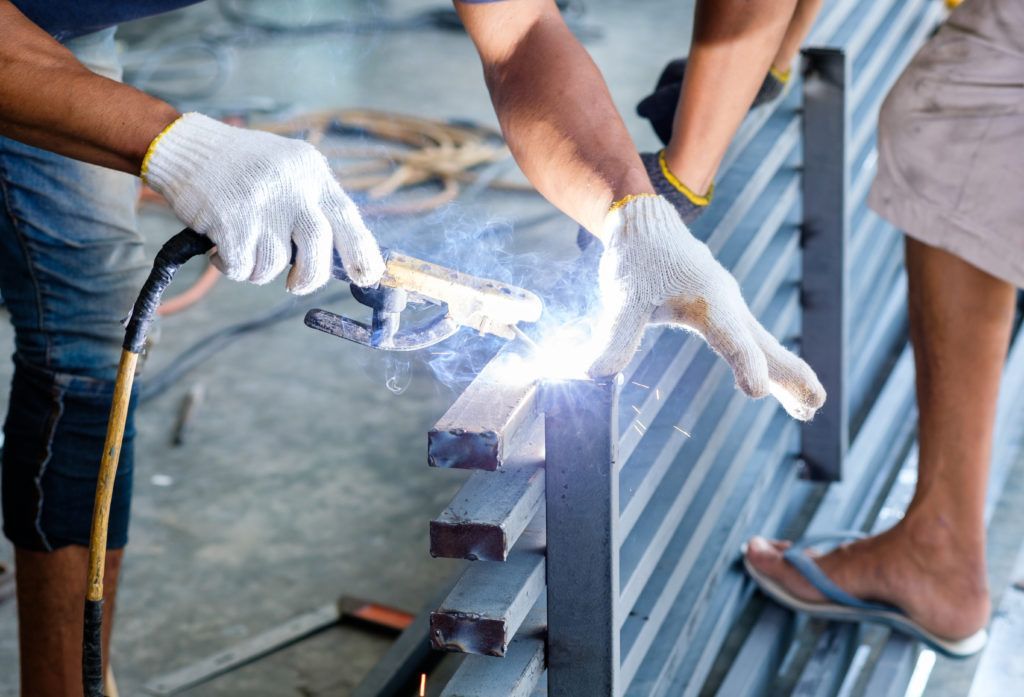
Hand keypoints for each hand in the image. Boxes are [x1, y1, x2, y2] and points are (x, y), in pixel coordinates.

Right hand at [142, 113, 384, 293]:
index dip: (361, 252)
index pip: (347, 217)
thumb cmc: (243, 167)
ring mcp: (261, 202)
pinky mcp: (231, 219)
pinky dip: (233, 268)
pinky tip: (222, 251)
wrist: (187, 148)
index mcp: (312, 171)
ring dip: (259, 271)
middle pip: (319, 246)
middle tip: (297, 285)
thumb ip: (314, 204)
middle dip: (311, 276)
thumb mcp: (289, 169)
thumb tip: (341, 257)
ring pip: (275, 263)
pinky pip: (243, 266)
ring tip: (245, 254)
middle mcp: (291, 185)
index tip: (366, 276)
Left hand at [588, 195, 824, 420]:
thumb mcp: (621, 298)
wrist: (646, 225)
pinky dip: (770, 363)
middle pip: (764, 344)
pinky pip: (753, 342)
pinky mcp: (724, 313)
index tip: (755, 392)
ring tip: (809, 407)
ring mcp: (729, 309)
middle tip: (815, 403)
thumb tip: (593, 373)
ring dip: (787, 374)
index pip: (729, 338)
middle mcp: (726, 305)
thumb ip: (613, 336)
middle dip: (789, 375)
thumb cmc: (637, 259)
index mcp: (706, 301)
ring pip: (764, 344)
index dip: (743, 364)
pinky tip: (776, 385)